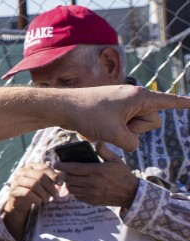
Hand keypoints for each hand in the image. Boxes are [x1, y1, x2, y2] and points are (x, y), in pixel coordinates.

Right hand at [1, 162, 58, 234]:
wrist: (20, 202)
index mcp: (30, 166)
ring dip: (44, 194)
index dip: (53, 175)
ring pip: (34, 184)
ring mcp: (16, 181)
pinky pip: (27, 193)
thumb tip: (61, 179)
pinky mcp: (14, 191)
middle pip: (40, 176)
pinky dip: (36, 198)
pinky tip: (39, 202)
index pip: (44, 167)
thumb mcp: (42, 183)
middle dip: (50, 187)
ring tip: (48, 200)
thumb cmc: (34, 191)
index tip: (60, 184)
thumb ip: (50, 178)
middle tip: (55, 195)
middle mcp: (22, 171)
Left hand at [58, 142, 138, 207]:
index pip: (73, 168)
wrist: (131, 194)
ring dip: (69, 183)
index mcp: (97, 171)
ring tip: (71, 178)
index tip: (56, 163)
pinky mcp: (92, 201)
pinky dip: (76, 192)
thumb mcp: (116, 161)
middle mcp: (92, 182)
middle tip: (65, 171)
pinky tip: (80, 187)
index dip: (62, 165)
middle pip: (69, 178)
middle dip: (64, 174)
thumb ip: (104, 151)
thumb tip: (96, 142)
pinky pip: (78, 196)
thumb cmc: (123, 175)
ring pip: (71, 188)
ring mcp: (92, 193)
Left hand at [62, 84, 189, 151]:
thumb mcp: (114, 134)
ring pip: (137, 126)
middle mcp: (134, 97)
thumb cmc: (88, 116)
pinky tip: (98, 126)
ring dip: (123, 131)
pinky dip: (114, 129)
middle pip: (151, 122)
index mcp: (139, 97)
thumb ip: (131, 143)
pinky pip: (124, 125)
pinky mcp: (115, 109)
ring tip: (104, 124)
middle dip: (136, 129)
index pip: (168, 101)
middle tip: (113, 124)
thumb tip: (130, 143)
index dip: (183, 103)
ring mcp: (124, 103)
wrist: (63, 108)